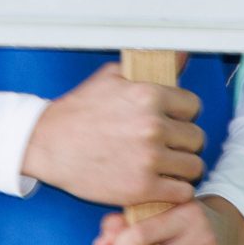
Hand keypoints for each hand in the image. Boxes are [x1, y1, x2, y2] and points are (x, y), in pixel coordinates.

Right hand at [21, 62, 204, 206]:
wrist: (47, 144)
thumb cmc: (78, 111)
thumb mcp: (112, 77)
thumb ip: (148, 67)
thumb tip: (182, 54)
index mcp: (149, 95)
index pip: (193, 106)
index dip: (182, 115)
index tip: (171, 122)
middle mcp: (153, 126)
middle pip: (196, 138)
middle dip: (183, 142)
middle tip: (167, 146)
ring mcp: (149, 159)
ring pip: (193, 166)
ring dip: (182, 167)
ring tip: (165, 166)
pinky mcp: (142, 188)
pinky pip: (182, 191)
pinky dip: (175, 190)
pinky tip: (160, 184)